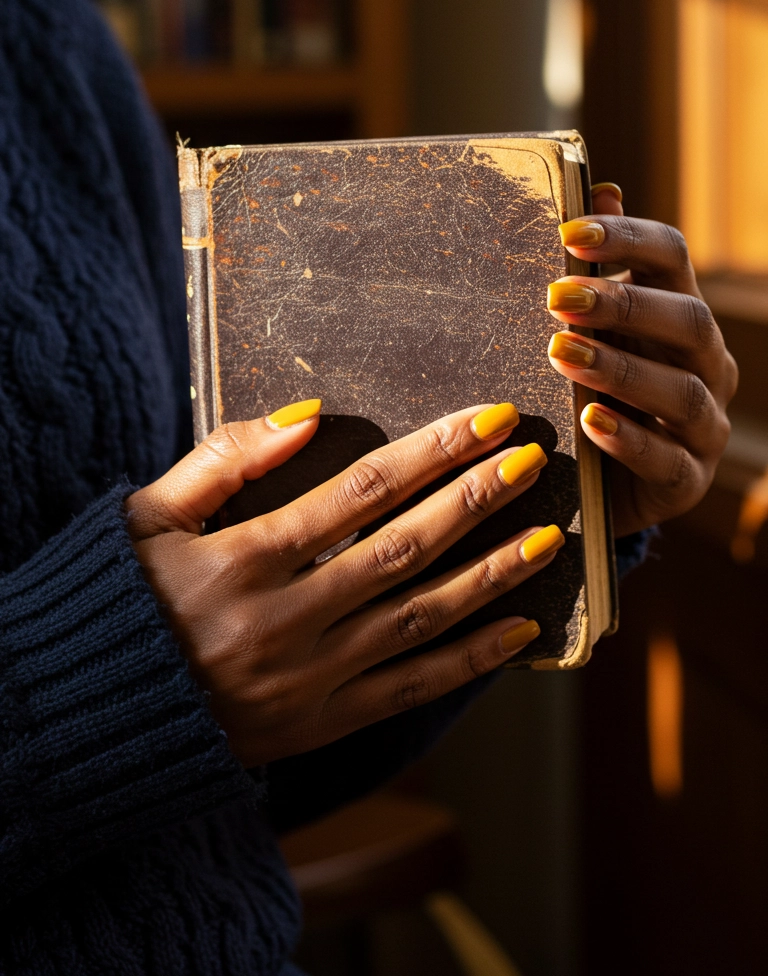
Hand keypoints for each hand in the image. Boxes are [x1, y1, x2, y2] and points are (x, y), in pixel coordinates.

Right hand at [126, 401, 560, 765]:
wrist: (89, 717)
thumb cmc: (122, 599)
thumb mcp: (148, 517)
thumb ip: (222, 460)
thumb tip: (307, 418)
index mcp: (246, 557)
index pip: (361, 491)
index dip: (432, 451)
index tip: (488, 418)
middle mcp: (288, 618)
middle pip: (404, 547)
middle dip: (475, 499)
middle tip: (532, 459)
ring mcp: (309, 678)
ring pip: (420, 618)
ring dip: (491, 575)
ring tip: (548, 536)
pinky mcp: (321, 723)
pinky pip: (409, 691)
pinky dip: (469, 663)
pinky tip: (519, 631)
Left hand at [546, 183, 737, 535]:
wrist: (593, 481)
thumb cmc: (590, 385)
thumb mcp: (586, 327)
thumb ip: (593, 267)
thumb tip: (600, 189)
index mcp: (680, 311)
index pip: (672, 257)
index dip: (626, 239)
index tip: (568, 233)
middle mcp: (707, 363)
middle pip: (688, 320)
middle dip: (622, 304)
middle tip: (556, 297)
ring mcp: (705, 425)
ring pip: (682, 391)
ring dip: (620, 369)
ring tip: (562, 354)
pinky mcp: (688, 481)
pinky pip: (668, 461)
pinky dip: (629, 441)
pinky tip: (589, 422)